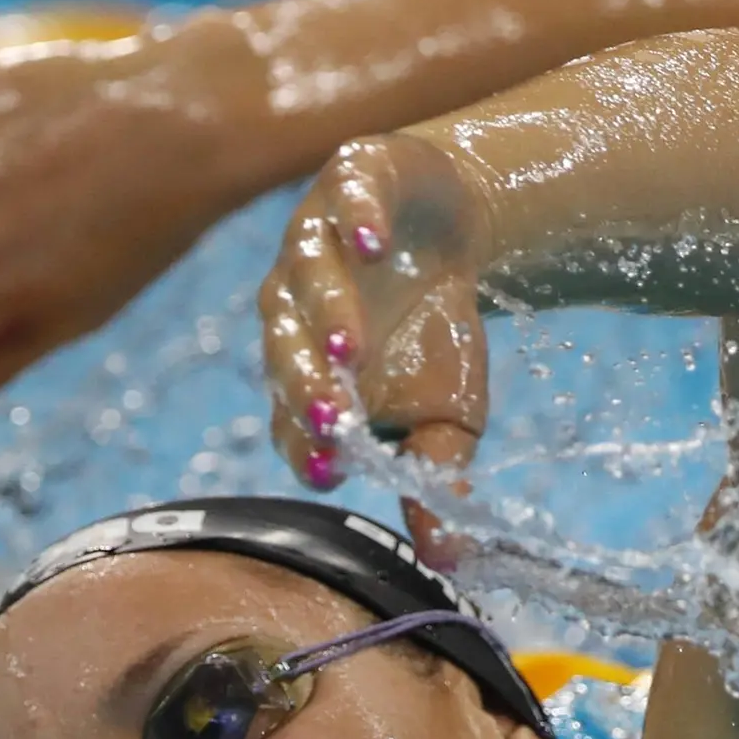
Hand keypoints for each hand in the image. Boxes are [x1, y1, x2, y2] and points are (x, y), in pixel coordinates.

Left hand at [260, 134, 492, 557]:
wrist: (452, 227)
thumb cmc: (437, 334)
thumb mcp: (450, 414)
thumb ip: (437, 474)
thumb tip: (452, 557)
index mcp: (305, 376)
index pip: (291, 419)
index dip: (305, 443)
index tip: (328, 468)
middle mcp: (291, 310)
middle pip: (285, 352)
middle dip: (307, 387)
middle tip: (331, 420)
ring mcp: (311, 241)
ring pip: (304, 279)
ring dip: (326, 314)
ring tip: (354, 348)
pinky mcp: (348, 181)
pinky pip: (344, 201)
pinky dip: (356, 222)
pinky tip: (373, 243)